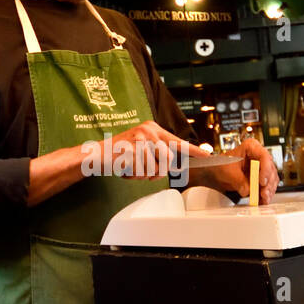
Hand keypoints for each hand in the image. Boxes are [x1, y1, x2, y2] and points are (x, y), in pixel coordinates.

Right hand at [82, 120, 204, 179]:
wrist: (96, 154)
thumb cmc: (120, 155)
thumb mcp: (141, 148)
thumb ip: (157, 152)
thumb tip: (175, 164)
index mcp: (152, 128)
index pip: (177, 141)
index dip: (193, 150)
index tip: (207, 155)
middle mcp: (148, 130)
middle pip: (168, 160)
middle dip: (158, 172)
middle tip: (144, 173)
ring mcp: (140, 139)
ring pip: (156, 167)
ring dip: (145, 174)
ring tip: (132, 169)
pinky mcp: (132, 149)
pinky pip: (143, 170)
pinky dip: (134, 175)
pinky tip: (125, 169)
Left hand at [201, 138, 277, 204]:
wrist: (215, 172)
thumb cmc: (220, 165)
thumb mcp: (228, 172)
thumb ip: (239, 181)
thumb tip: (247, 190)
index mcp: (251, 147)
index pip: (264, 157)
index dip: (266, 170)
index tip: (262, 182)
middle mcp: (259, 156)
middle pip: (270, 169)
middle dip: (268, 184)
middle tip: (263, 193)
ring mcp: (261, 167)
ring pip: (271, 178)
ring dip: (268, 190)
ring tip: (263, 199)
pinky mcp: (261, 177)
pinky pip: (268, 185)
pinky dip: (266, 193)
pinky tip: (263, 200)